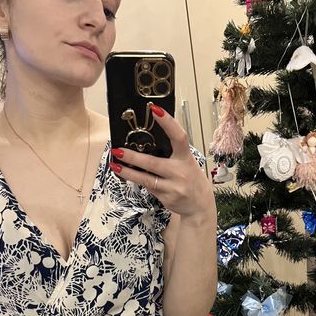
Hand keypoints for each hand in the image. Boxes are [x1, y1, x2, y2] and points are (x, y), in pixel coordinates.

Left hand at [108, 103, 214, 220]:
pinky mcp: (166, 198)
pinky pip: (148, 187)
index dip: (168, 122)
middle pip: (153, 163)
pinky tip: (127, 175)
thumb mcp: (187, 162)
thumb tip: (147, 140)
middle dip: (133, 157)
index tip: (155, 109)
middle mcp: (180, 172)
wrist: (200, 206)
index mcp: (186, 157)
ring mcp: (173, 187)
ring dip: (127, 172)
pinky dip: (137, 181)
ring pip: (145, 179)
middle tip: (117, 150)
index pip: (178, 136)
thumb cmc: (191, 179)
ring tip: (114, 165)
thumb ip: (172, 153)